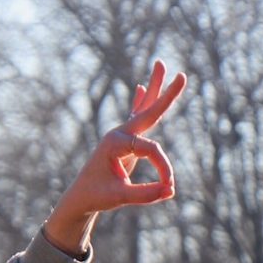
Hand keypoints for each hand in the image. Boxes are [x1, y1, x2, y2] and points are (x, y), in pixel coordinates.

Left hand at [44, 59, 187, 253]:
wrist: (79, 198)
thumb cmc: (96, 196)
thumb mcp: (120, 197)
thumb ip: (145, 194)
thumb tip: (169, 190)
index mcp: (115, 143)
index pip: (151, 149)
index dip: (163, 168)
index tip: (168, 188)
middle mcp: (118, 134)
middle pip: (147, 111)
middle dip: (164, 94)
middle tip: (182, 75)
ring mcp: (120, 136)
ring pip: (143, 109)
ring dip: (154, 88)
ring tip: (159, 64)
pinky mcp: (124, 143)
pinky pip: (136, 117)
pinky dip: (140, 102)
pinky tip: (141, 88)